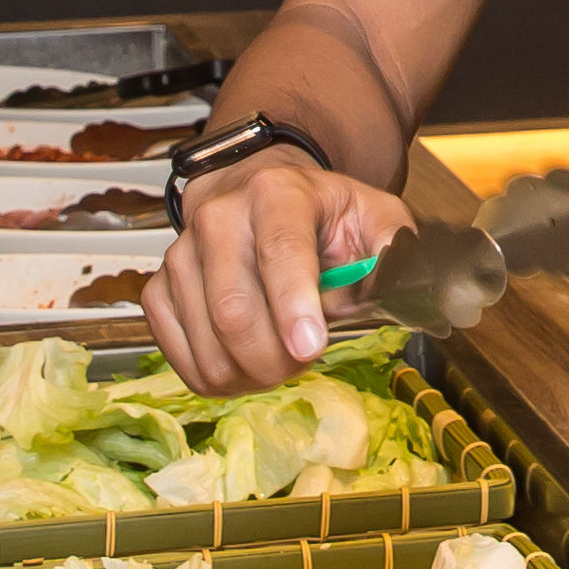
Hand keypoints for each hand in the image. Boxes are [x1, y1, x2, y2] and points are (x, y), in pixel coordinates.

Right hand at [148, 147, 406, 393]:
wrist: (261, 193)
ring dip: (248, 372)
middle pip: (234, 309)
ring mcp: (181, 252)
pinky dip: (213, 375)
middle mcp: (219, 216)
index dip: (293, 305)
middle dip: (274, 358)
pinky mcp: (159, 286)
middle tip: (302, 362)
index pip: (280, 250)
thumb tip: (409, 289)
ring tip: (277, 361)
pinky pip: (175, 351)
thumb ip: (397, 252)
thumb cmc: (322, 216)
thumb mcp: (374, 217)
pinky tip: (242, 365)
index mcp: (277, 193)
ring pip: (207, 340)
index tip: (310, 348)